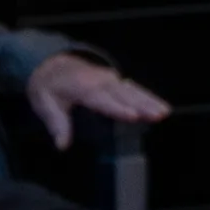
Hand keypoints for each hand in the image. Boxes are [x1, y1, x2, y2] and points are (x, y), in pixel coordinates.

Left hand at [25, 54, 169, 150]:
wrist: (51, 63)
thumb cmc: (48, 86)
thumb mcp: (44, 104)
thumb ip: (56, 124)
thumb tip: (62, 145)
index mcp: (83, 87)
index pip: (103, 100)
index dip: (118, 108)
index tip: (133, 115)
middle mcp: (101, 81)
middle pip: (124, 94)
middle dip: (143, 104)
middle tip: (159, 115)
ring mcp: (110, 79)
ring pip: (133, 90)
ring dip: (150, 100)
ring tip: (164, 111)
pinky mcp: (116, 81)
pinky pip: (134, 88)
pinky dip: (148, 96)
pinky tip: (159, 105)